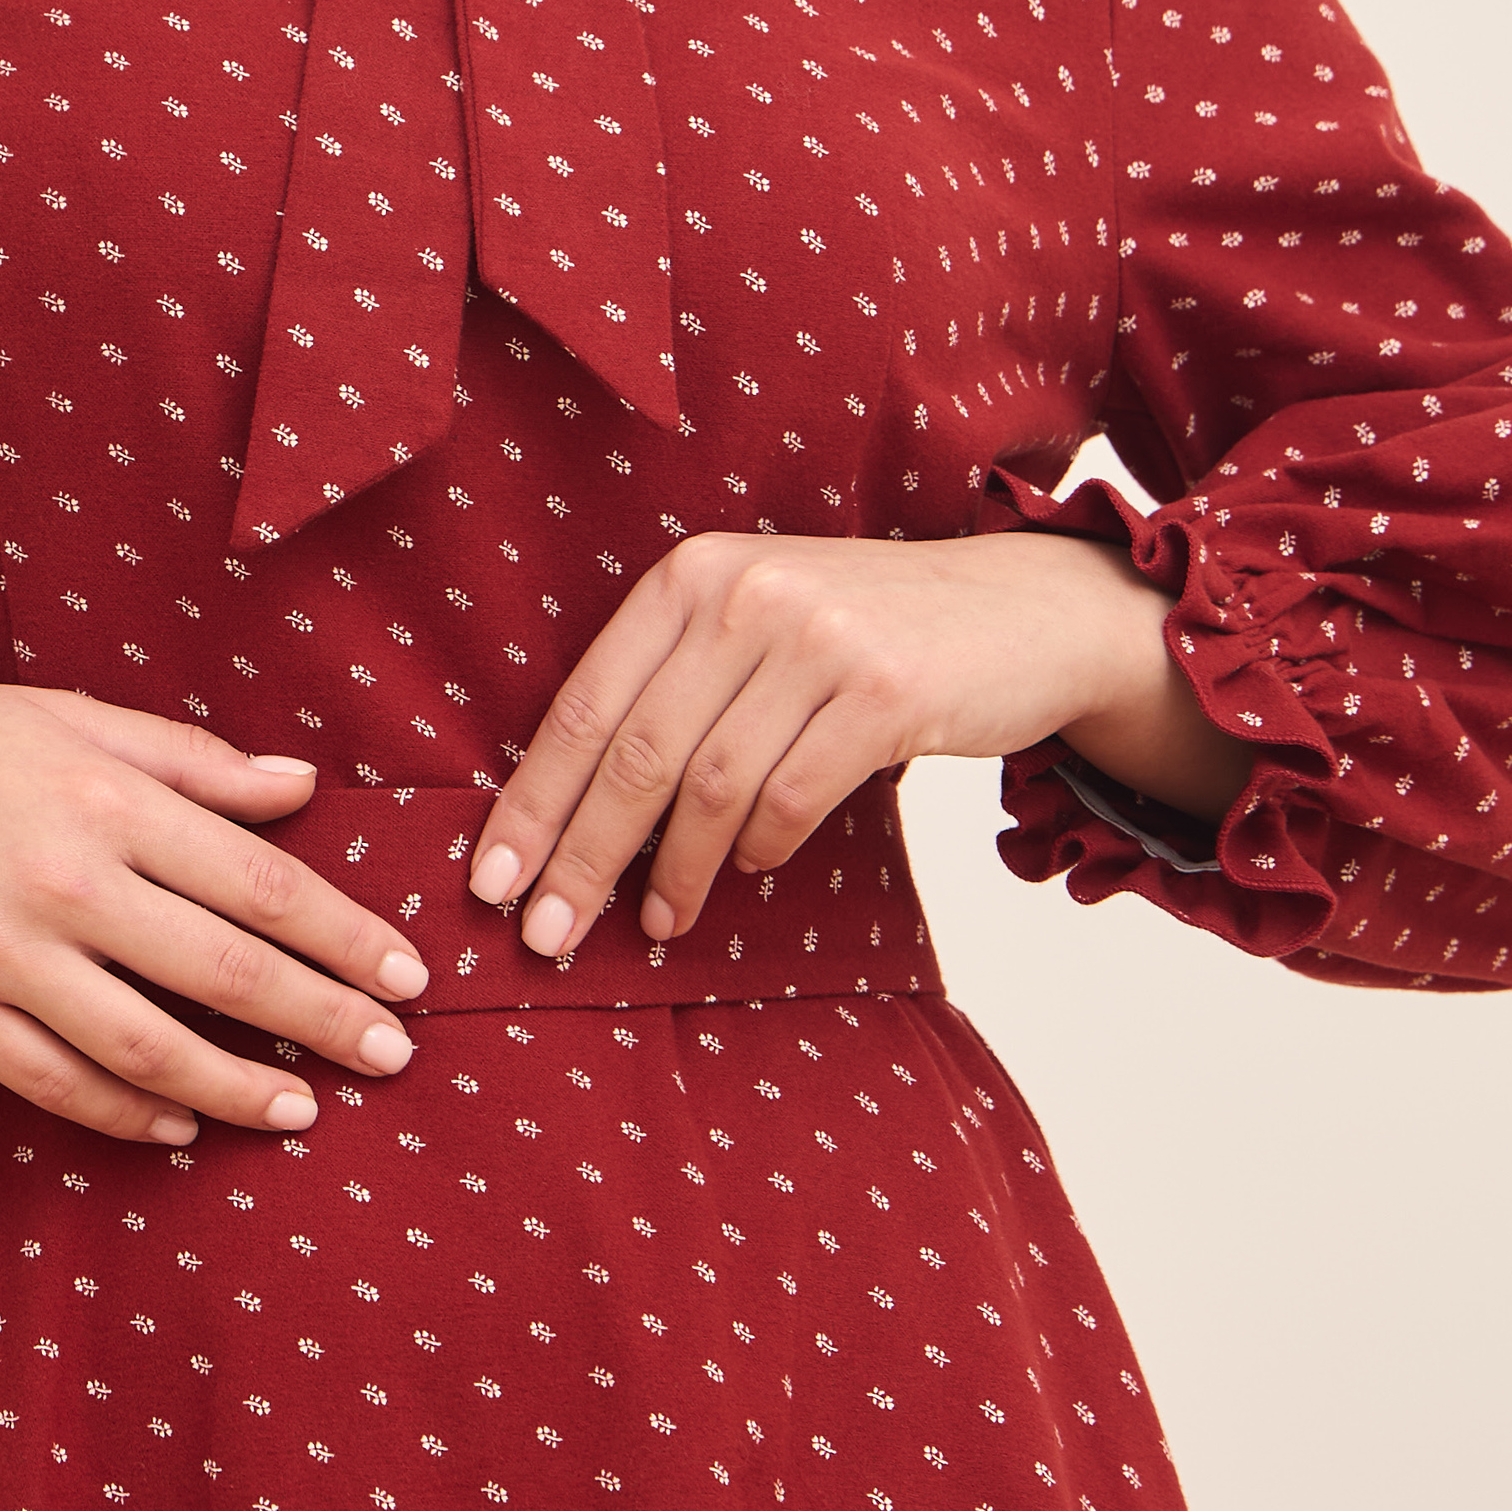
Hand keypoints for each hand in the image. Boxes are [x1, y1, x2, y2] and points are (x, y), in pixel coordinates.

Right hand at [0, 683, 431, 1145]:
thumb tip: (302, 788)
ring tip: (303, 1111)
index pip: (260, 881)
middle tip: (395, 1057)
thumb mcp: (67, 716)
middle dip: (324, 1019)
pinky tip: (180, 1128)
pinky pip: (55, 1082)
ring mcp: (0, 955)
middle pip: (225, 970)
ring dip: (238, 1088)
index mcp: (104, 797)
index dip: (345, 934)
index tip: (408, 974)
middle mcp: (62, 880)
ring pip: (148, 1045)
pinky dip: (127, 1114)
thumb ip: (190, 759)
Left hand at [469, 528, 1251, 955]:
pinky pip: (792, 796)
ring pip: (709, 785)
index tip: (491, 881)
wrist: (1020, 610)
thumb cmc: (865, 636)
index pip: (583, 705)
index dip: (532, 801)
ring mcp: (817, 637)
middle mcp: (744, 594)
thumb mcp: (756, 627)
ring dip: (674, 871)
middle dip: (582, 856)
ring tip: (658, 924)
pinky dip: (759, 847)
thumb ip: (674, 689)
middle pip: (634, 754)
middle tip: (546, 934)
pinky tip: (746, 871)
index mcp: (690, 576)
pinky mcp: (886, 689)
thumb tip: (571, 816)